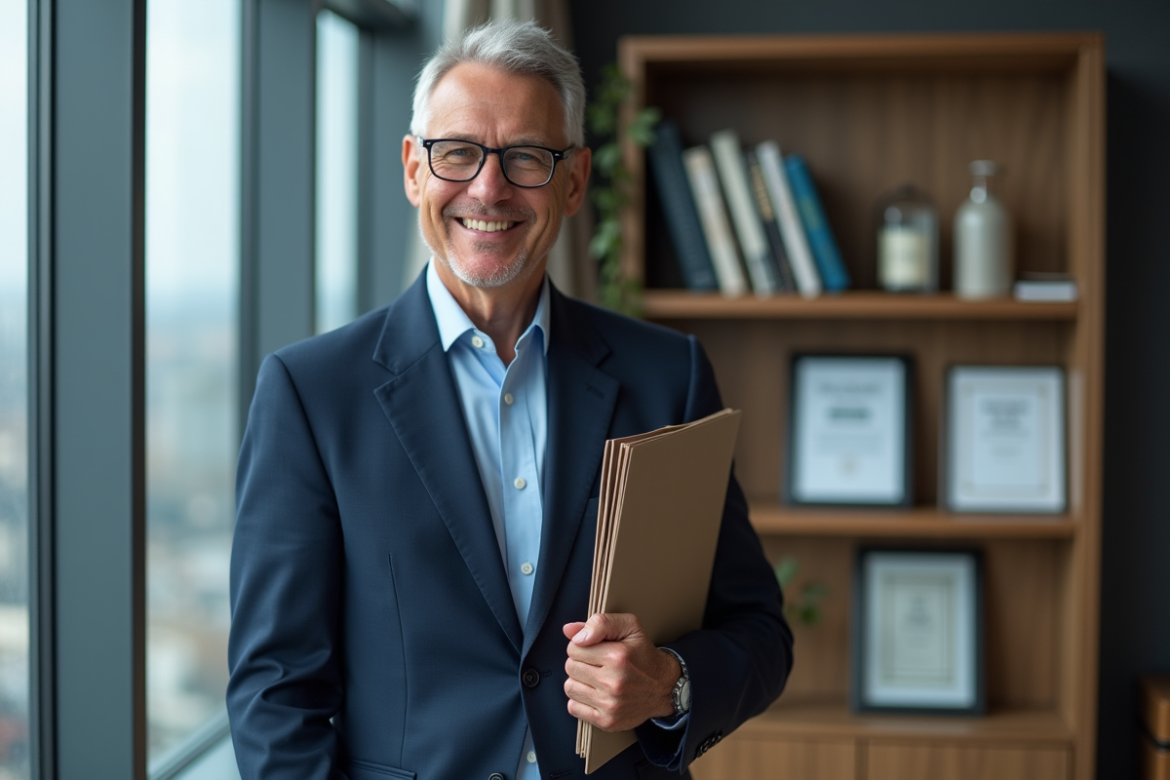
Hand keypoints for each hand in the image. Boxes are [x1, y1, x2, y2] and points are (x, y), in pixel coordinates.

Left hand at [562, 613, 679, 731]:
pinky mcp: (607, 721)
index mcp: (617, 657)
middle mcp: (613, 682)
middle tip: (597, 664)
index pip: (574, 648)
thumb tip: (569, 631)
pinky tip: (595, 694)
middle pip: (570, 667)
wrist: (663, 687)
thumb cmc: (643, 655)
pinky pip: (573, 708)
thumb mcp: (630, 627)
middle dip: (580, 663)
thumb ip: (600, 623)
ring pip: (569, 687)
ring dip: (579, 682)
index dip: (582, 646)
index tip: (595, 650)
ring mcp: (610, 704)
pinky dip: (580, 701)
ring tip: (596, 679)